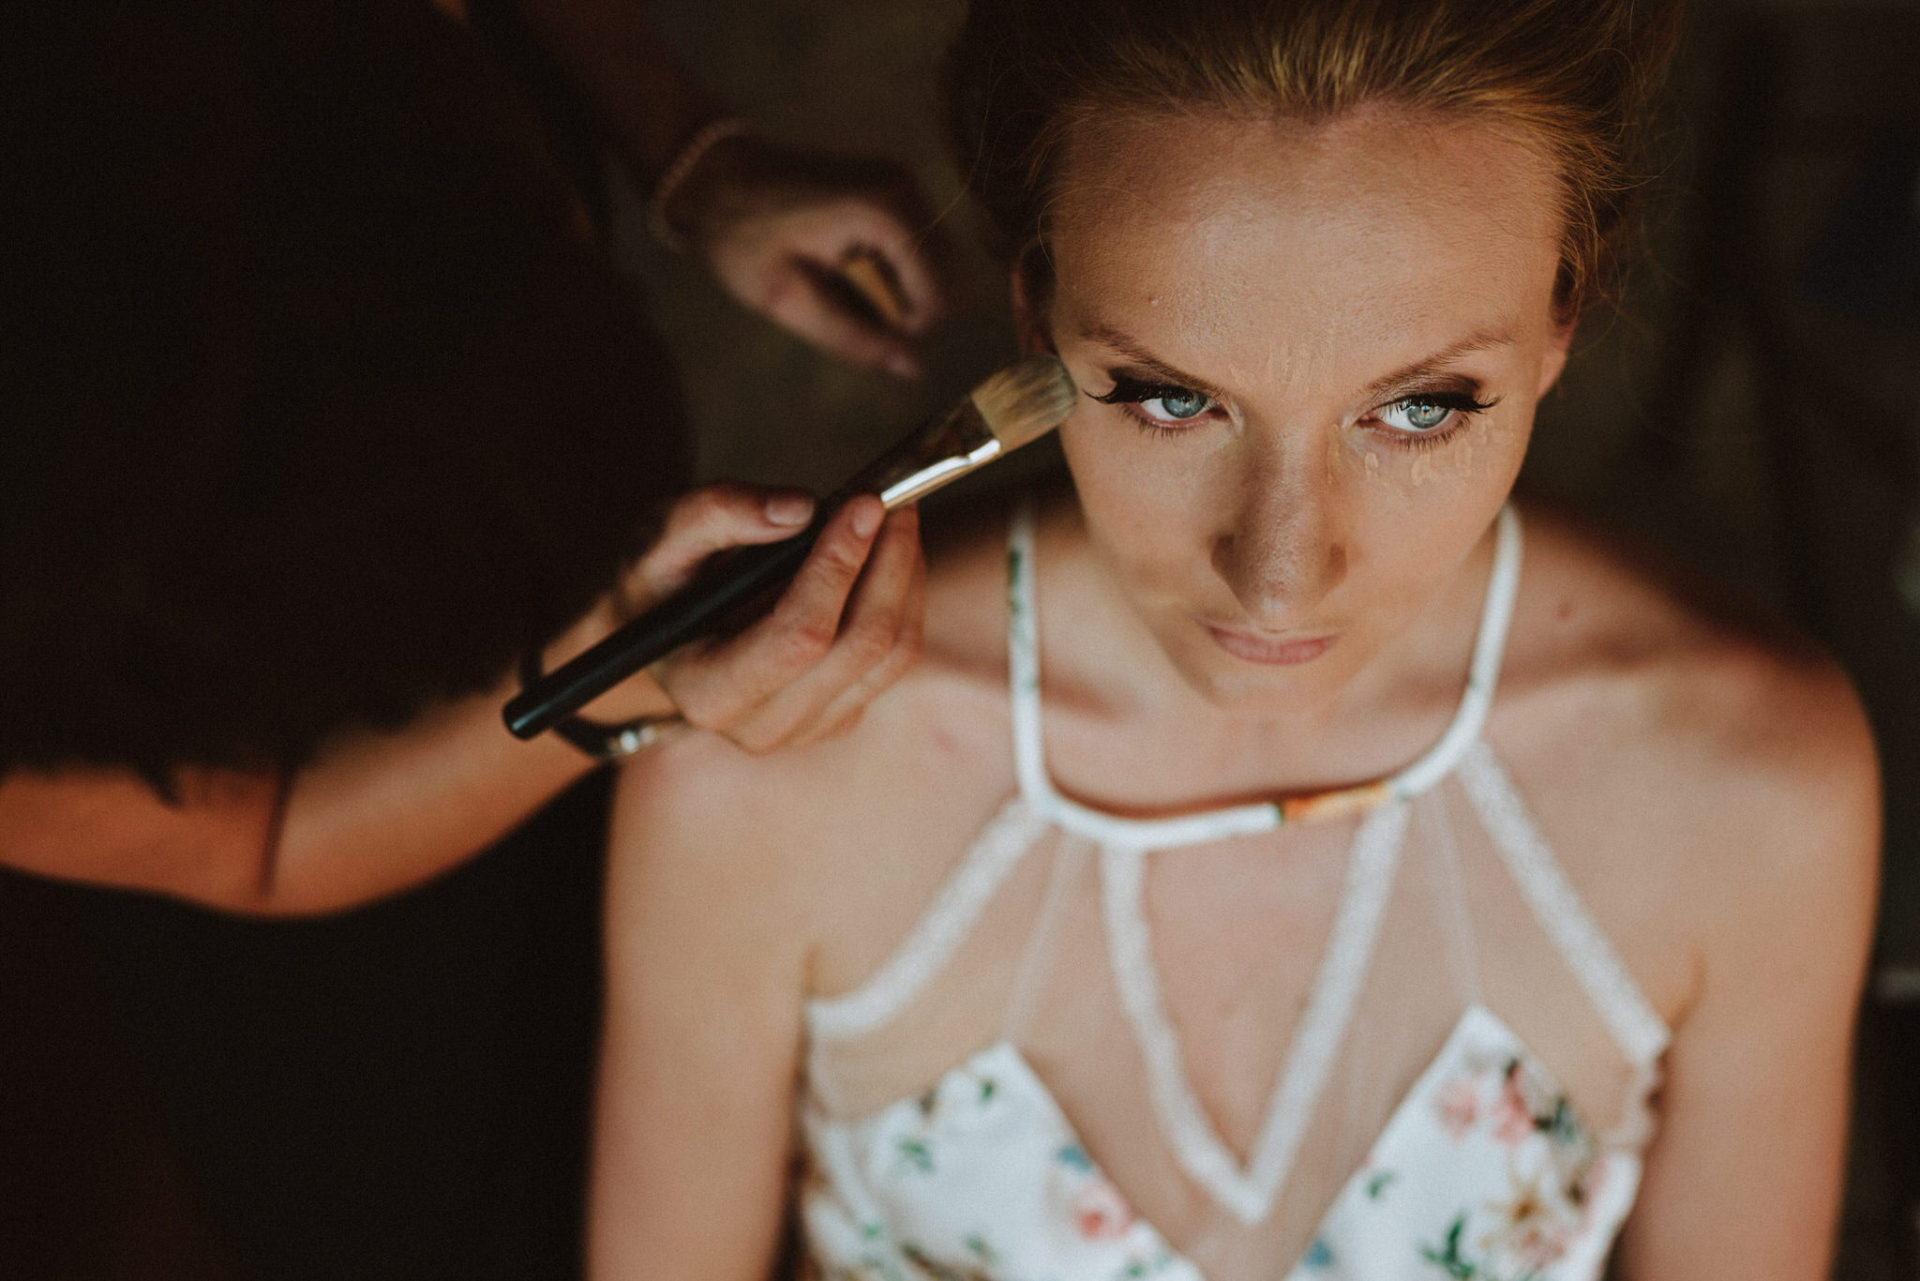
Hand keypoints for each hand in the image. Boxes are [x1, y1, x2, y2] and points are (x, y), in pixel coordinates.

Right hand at [611, 483, 924, 753]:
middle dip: (889, 563)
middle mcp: (763, 727)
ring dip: (906, 577)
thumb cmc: (660, 585)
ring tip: (896, 517)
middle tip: (896, 499)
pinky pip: (897, 660)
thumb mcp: (661, 539)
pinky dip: (906, 599)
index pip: (799, 637)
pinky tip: (888, 556)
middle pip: (861, 645)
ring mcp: (809, 729)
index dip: (838, 567)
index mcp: (709, 694)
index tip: (863, 503)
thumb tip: (802, 508)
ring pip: (893, 654)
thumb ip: (716, 515)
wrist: (661, 637)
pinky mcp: (842, 716)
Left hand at [663, 137, 949, 378]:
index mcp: (885, 214)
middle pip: (948, 281)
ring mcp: (904, 183)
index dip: (903, 328)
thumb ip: (854, 339)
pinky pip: (919, 246)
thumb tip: (915, 372)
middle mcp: (907, 190)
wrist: (711, 174)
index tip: (850, 319)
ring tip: (841, 282)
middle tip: (844, 300)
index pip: (940, 298)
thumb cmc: (739, 237)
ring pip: (938, 266)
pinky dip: (891, 268)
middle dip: (905, 306)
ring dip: (898, 289)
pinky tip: (846, 264)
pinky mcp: (895, 185)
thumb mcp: (788, 300)